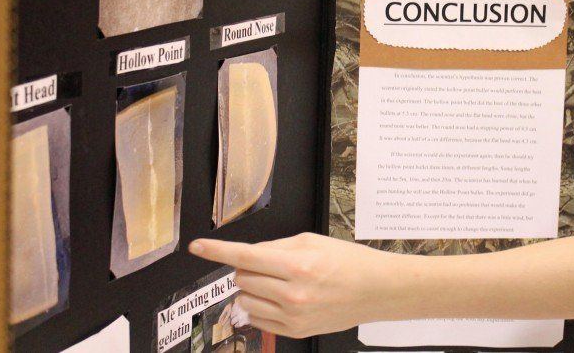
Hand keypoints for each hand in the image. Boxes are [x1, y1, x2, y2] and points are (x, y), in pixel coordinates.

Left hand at [189, 232, 406, 338]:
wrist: (376, 290)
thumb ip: (275, 247)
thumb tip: (247, 256)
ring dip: (253, 288)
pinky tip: (282, 298)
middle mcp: (292, 293)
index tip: (197, 247)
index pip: (245, 256)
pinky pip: (257, 318)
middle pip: (242, 278)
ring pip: (245, 300)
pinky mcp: (295, 331)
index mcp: (297, 265)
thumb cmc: (348, 261)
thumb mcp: (312, 241)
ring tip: (278, 283)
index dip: (216, 251)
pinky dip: (261, 305)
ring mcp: (293, 316)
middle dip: (248, 268)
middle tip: (271, 265)